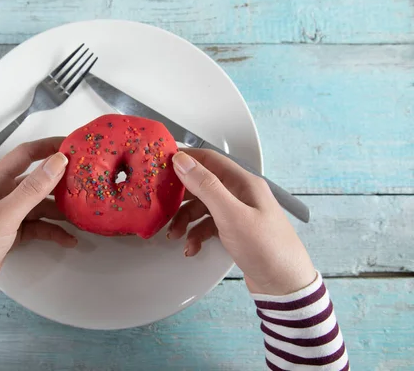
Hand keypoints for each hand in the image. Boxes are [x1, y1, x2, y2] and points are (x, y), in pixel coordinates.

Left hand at [0, 137, 76, 296]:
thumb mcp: (3, 217)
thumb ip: (31, 190)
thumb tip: (57, 162)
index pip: (25, 155)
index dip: (49, 147)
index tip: (73, 145)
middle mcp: (1, 195)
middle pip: (36, 181)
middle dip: (60, 181)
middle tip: (84, 182)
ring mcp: (6, 216)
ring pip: (39, 206)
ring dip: (60, 210)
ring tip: (81, 214)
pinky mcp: (11, 235)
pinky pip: (38, 227)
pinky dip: (53, 232)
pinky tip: (68, 239)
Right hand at [168, 149, 315, 295]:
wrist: (285, 286)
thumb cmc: (267, 248)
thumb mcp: (231, 215)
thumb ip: (206, 186)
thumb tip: (183, 161)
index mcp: (243, 182)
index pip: (209, 160)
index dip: (185, 159)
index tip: (161, 164)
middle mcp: (241, 194)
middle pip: (202, 185)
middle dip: (180, 196)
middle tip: (162, 204)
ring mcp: (238, 213)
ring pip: (202, 207)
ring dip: (185, 219)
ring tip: (175, 234)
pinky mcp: (235, 231)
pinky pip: (208, 225)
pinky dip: (197, 234)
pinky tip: (191, 247)